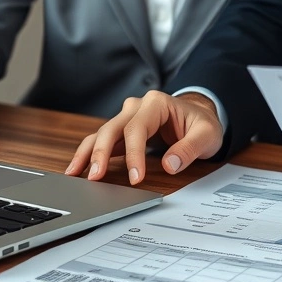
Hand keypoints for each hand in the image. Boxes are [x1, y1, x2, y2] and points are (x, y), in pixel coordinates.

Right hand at [65, 91, 222, 184]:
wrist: (198, 115)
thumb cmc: (202, 124)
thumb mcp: (207, 135)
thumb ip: (190, 148)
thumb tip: (171, 164)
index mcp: (156, 103)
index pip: (138, 128)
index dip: (134, 154)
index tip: (136, 178)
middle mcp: (136, 107)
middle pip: (112, 128)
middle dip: (101, 153)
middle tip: (95, 178)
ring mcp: (126, 118)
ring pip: (101, 133)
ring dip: (88, 154)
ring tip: (74, 174)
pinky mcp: (122, 131)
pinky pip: (102, 141)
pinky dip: (90, 154)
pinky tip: (78, 169)